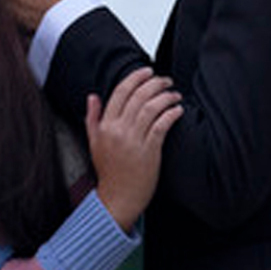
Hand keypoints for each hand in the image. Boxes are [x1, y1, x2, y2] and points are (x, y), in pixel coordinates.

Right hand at [86, 67, 182, 229]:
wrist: (118, 198)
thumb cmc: (109, 172)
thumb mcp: (94, 142)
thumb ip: (93, 117)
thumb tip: (92, 96)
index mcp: (105, 126)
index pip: (120, 92)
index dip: (135, 78)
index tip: (147, 71)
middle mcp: (118, 130)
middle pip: (138, 96)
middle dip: (155, 83)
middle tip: (165, 80)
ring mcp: (134, 141)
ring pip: (151, 108)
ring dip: (166, 97)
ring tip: (174, 94)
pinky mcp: (149, 151)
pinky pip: (162, 125)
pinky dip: (171, 113)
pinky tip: (177, 109)